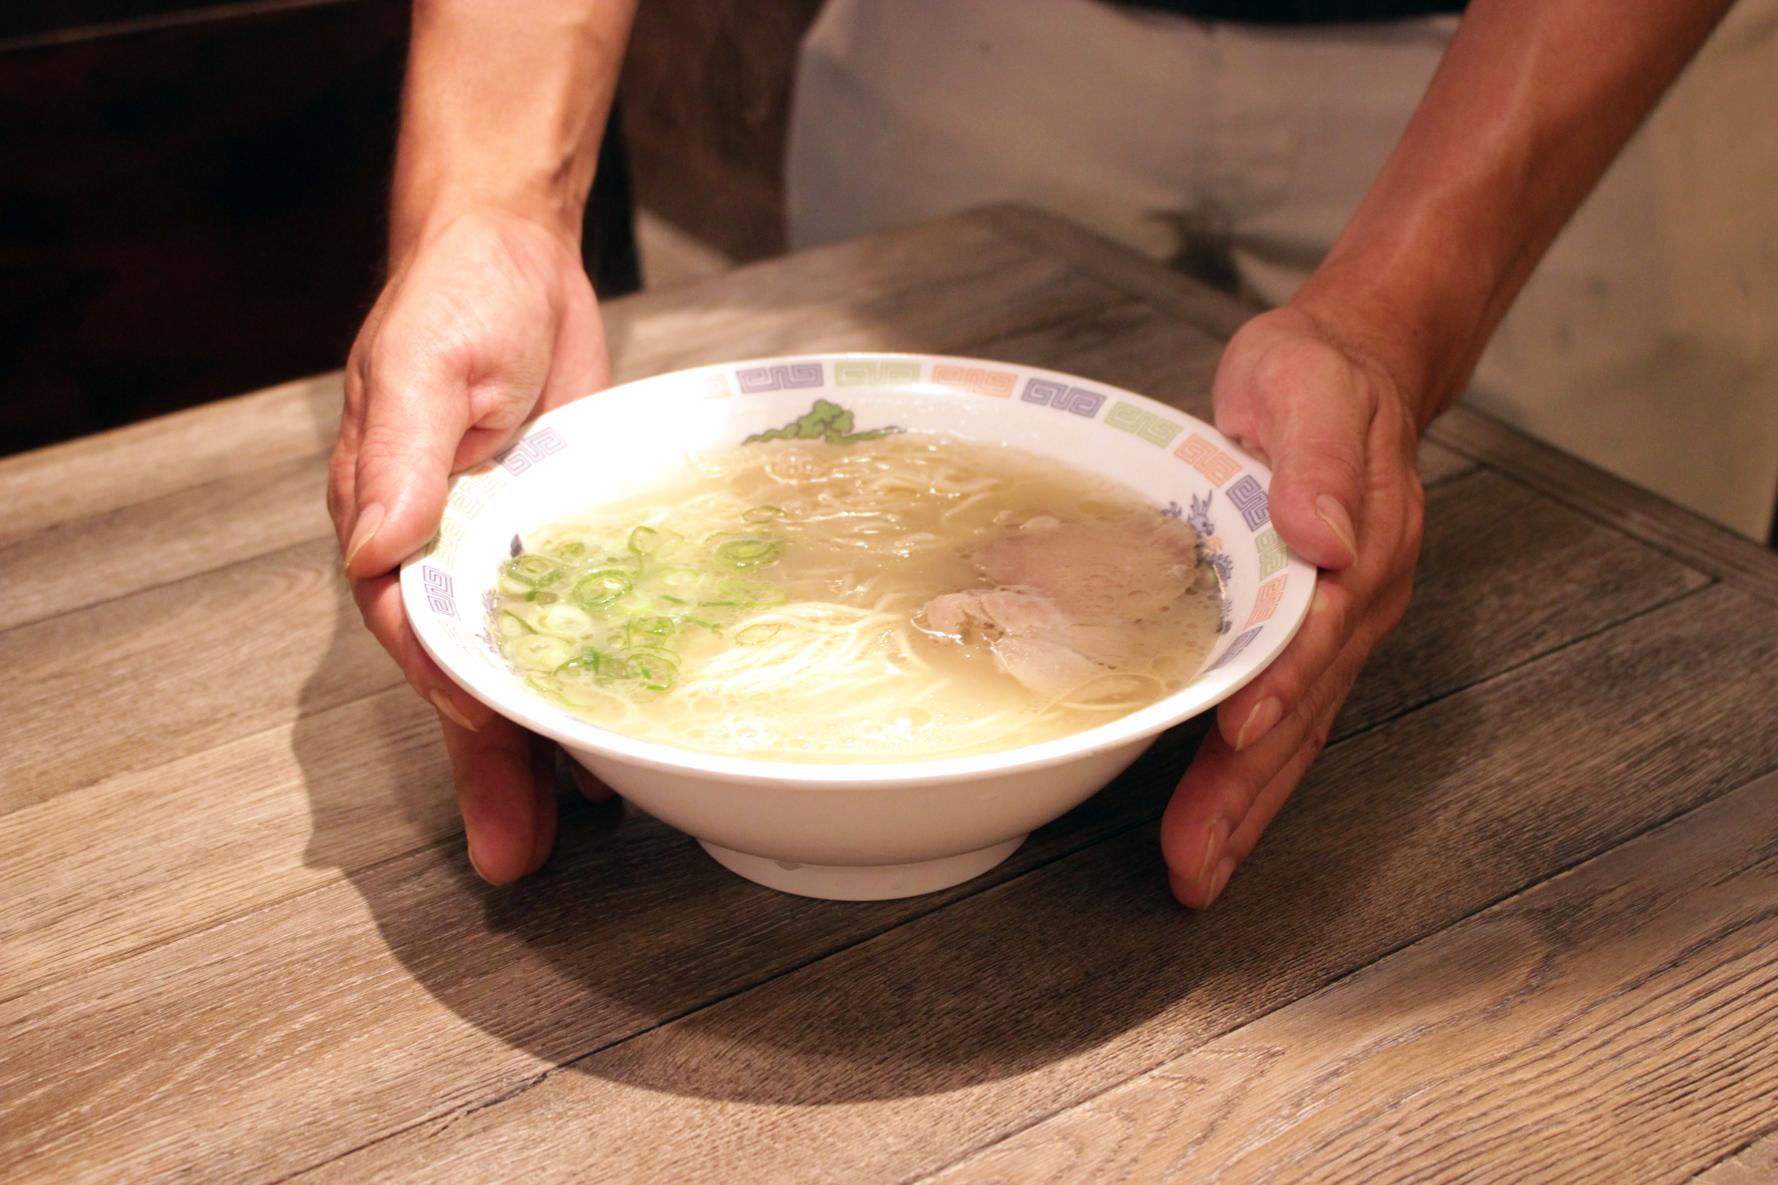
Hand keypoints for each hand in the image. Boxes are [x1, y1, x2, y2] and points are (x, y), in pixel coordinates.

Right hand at [328, 208, 612, 883]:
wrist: (513, 258)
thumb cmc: (453, 299)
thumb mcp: (423, 367)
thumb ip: (402, 455)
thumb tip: (374, 547)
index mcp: (391, 525)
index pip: (419, 627)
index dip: (455, 687)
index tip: (493, 731)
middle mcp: (443, 555)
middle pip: (464, 675)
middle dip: (489, 764)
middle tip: (515, 855)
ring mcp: (504, 555)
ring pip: (519, 667)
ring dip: (542, 747)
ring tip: (573, 827)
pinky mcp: (559, 543)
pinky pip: (573, 627)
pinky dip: (588, 681)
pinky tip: (614, 737)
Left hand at [1160, 305, 1425, 907]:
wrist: (1351, 366)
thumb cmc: (1319, 374)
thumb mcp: (1310, 383)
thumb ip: (1319, 458)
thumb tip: (1327, 538)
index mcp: (1360, 548)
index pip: (1315, 631)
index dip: (1277, 685)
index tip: (1237, 734)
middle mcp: (1354, 603)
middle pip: (1301, 711)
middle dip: (1247, 791)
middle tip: (1196, 862)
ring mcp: (1333, 628)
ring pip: (1291, 733)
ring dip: (1243, 805)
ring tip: (1197, 869)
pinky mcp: (1303, 635)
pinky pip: (1277, 716)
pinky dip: (1242, 773)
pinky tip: (1210, 815)